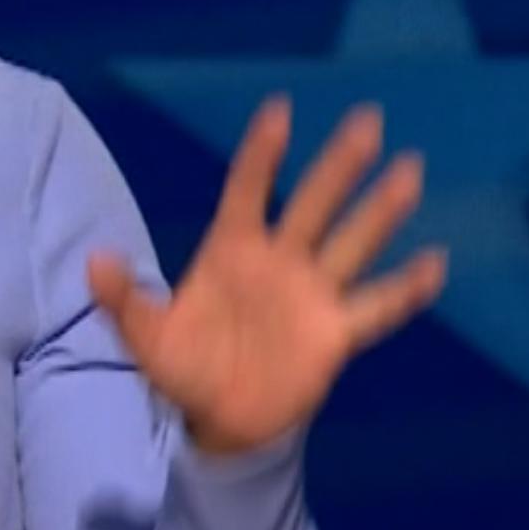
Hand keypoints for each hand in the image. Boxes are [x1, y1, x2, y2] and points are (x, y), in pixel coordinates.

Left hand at [88, 97, 445, 455]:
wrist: (220, 419)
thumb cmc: (182, 366)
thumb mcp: (144, 337)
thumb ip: (123, 301)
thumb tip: (94, 261)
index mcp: (230, 250)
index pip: (247, 190)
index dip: (262, 153)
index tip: (280, 109)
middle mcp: (277, 261)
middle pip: (312, 204)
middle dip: (338, 164)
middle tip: (368, 119)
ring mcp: (310, 293)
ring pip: (351, 243)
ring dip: (379, 211)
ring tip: (409, 170)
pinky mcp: (335, 333)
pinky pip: (376, 307)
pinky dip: (405, 289)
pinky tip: (434, 263)